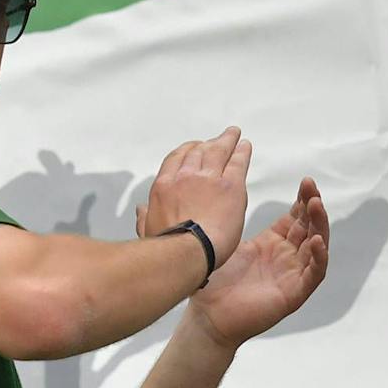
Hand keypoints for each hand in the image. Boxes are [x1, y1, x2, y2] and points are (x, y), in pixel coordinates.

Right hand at [138, 128, 251, 268]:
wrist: (187, 252)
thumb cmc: (168, 247)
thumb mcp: (148, 230)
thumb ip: (145, 217)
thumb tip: (141, 210)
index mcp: (165, 185)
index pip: (177, 158)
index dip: (188, 150)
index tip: (196, 147)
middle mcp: (185, 176)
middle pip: (198, 151)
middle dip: (208, 143)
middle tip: (218, 139)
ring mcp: (208, 179)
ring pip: (218, 151)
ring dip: (227, 140)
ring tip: (234, 134)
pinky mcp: (230, 186)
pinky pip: (237, 162)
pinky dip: (242, 152)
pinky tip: (245, 147)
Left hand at [185, 178, 328, 351]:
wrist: (208, 317)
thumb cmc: (214, 284)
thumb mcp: (228, 244)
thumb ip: (234, 220)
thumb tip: (224, 190)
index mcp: (273, 244)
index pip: (296, 217)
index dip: (303, 199)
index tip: (306, 181)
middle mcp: (287, 258)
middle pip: (309, 227)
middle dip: (313, 206)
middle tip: (311, 186)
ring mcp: (292, 276)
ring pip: (317, 248)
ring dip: (320, 226)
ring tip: (316, 206)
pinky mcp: (294, 295)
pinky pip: (314, 274)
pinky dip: (319, 258)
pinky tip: (317, 241)